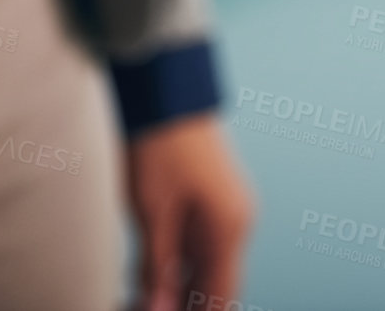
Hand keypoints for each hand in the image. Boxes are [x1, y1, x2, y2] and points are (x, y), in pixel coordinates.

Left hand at [126, 113, 253, 310]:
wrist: (167, 95)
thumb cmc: (160, 149)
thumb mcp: (151, 214)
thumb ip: (156, 268)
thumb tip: (158, 309)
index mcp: (229, 230)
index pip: (221, 297)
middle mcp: (237, 222)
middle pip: (217, 285)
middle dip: (188, 304)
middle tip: (150, 308)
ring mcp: (228, 209)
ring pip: (208, 266)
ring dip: (183, 287)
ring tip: (146, 298)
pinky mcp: (213, 199)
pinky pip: (202, 245)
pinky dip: (182, 265)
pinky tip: (154, 275)